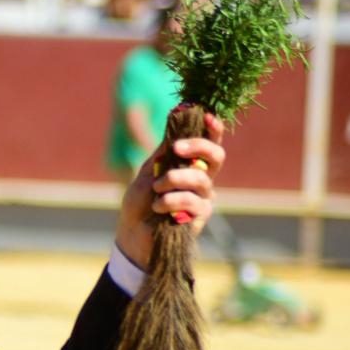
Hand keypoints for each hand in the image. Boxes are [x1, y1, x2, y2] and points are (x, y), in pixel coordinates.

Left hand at [115, 113, 225, 267]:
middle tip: (177, 148)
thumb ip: (164, 150)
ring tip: (156, 188)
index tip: (205, 114)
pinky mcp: (200, 216)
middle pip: (217, 156)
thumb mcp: (148, 171)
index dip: (212, 128)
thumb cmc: (139, 203)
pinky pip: (193, 201)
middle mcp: (201, 179)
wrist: (133, 235)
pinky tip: (158, 206)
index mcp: (189, 165)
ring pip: (201, 178)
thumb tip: (176, 117)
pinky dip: (172, 200)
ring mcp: (203, 198)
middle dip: (199, 147)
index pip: (208, 142)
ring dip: (175, 178)